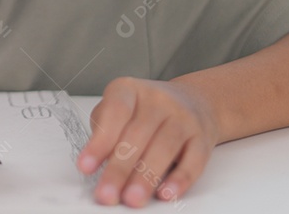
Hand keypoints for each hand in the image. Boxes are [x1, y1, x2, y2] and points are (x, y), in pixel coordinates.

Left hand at [77, 77, 218, 206]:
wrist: (195, 100)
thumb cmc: (145, 111)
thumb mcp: (119, 110)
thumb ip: (105, 132)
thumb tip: (97, 164)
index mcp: (129, 90)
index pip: (114, 113)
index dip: (99, 141)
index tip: (85, 167)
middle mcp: (157, 99)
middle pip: (137, 135)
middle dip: (119, 169)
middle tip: (107, 194)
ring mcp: (183, 116)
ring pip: (164, 148)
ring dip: (146, 177)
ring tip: (132, 199)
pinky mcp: (202, 137)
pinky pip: (194, 160)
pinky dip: (180, 179)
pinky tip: (166, 193)